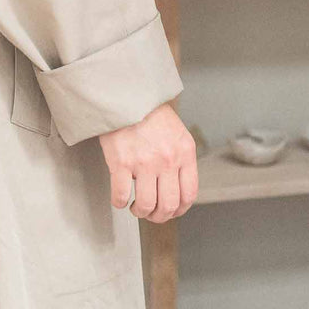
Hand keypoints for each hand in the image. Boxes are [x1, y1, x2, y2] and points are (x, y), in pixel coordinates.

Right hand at [96, 103, 197, 222]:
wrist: (125, 92)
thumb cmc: (148, 111)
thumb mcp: (176, 132)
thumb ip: (179, 157)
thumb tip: (175, 186)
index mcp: (184, 152)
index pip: (189, 195)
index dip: (179, 210)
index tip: (170, 211)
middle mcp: (167, 159)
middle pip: (169, 205)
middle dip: (159, 216)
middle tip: (150, 213)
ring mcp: (144, 162)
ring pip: (147, 204)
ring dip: (140, 212)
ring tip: (135, 207)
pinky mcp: (121, 161)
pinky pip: (121, 194)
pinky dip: (119, 202)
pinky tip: (119, 198)